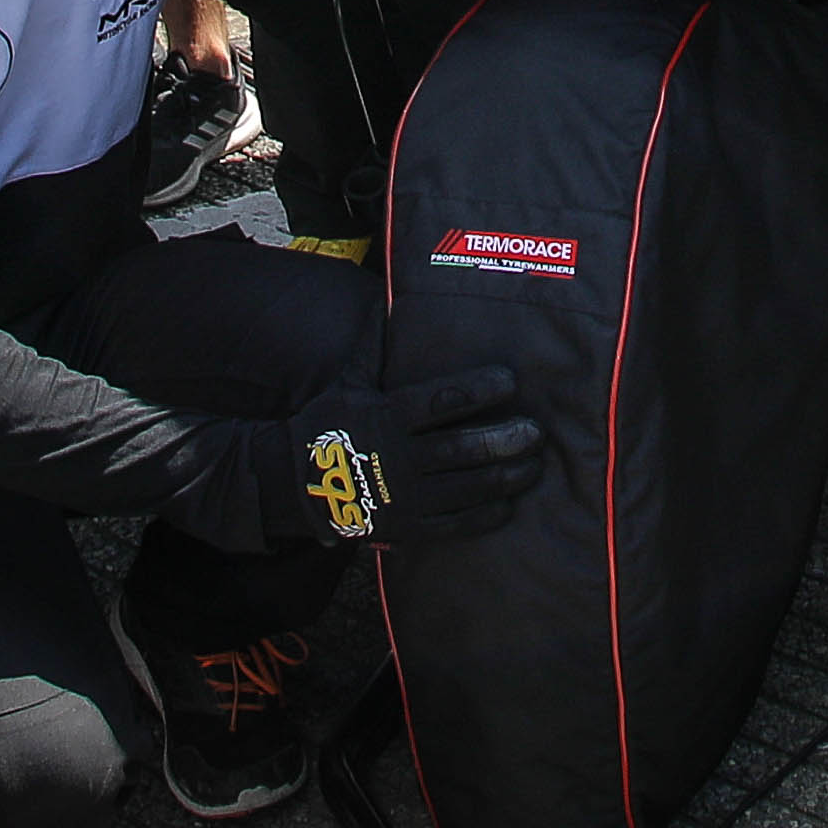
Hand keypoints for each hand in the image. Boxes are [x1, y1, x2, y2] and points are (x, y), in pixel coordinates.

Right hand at [274, 362, 543, 546]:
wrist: (291, 483)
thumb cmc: (328, 425)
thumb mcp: (349, 382)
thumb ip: (375, 347)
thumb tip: (391, 301)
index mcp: (388, 416)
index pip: (442, 401)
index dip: (479, 390)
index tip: (511, 381)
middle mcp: (398, 457)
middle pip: (460, 448)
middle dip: (502, 440)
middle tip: (536, 432)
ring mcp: (403, 496)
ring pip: (463, 488)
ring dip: (503, 478)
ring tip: (534, 466)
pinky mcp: (405, 527)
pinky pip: (451, 524)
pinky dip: (482, 516)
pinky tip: (508, 504)